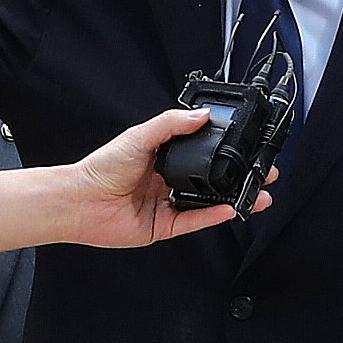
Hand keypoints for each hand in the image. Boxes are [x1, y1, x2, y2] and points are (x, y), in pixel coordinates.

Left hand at [61, 108, 273, 247]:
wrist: (80, 201)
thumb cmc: (101, 168)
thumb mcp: (139, 136)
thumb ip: (171, 124)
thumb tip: (201, 115)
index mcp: (162, 158)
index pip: (200, 153)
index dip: (223, 151)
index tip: (245, 147)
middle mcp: (167, 181)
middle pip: (210, 179)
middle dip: (237, 177)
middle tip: (261, 173)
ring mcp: (167, 205)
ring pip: (207, 202)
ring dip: (232, 198)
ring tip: (256, 194)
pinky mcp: (164, 226)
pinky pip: (194, 221)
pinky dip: (213, 216)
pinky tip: (230, 209)